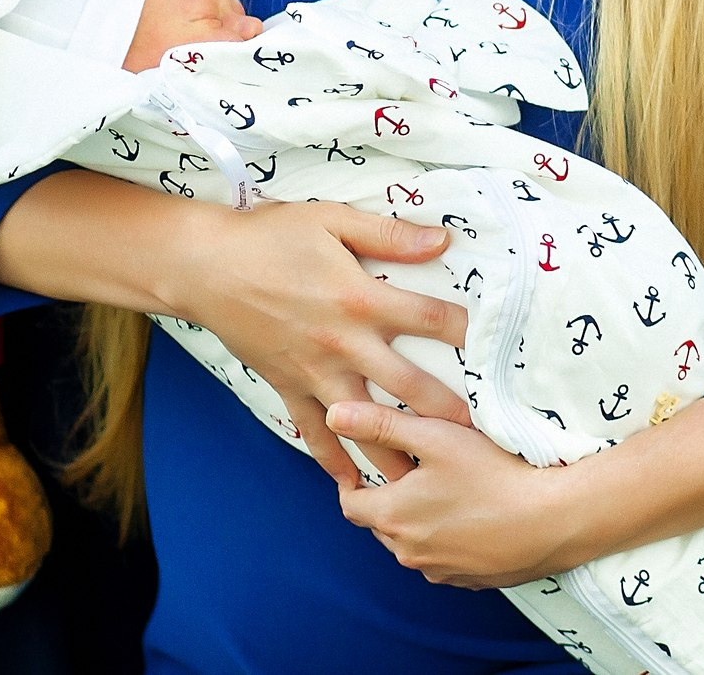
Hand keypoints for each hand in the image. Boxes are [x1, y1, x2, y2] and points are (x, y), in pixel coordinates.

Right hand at [166, 202, 470, 488]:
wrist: (205, 267)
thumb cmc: (270, 236)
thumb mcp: (331, 220)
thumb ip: (388, 234)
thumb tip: (440, 240)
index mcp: (360, 298)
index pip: (429, 319)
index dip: (467, 331)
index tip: (498, 346)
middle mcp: (344, 344)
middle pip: (408, 385)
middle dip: (447, 413)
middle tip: (482, 437)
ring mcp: (315, 372)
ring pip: (364, 424)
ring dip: (394, 453)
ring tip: (426, 481)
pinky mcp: (288, 387)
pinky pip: (315, 432)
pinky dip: (333, 459)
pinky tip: (352, 483)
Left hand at [327, 402, 575, 588]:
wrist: (554, 520)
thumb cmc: (494, 474)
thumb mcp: (434, 437)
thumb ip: (381, 424)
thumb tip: (334, 414)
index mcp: (394, 517)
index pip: (351, 504)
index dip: (352, 482)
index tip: (366, 466)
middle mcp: (410, 553)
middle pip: (382, 525)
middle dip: (388, 500)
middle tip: (411, 471)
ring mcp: (441, 572)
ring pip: (413, 544)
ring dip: (418, 522)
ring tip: (445, 491)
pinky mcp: (471, 581)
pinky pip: (444, 559)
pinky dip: (448, 540)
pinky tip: (473, 516)